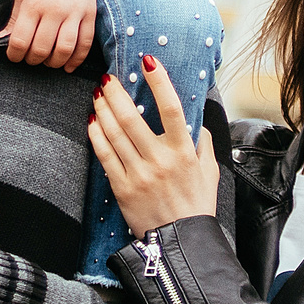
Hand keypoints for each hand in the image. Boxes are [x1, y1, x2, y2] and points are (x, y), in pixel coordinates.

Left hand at [4, 0, 115, 69]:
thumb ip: (15, 17)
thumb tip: (2, 39)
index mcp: (33, 3)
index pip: (20, 41)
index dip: (14, 54)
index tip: (13, 55)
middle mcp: (54, 10)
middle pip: (41, 49)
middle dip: (32, 60)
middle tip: (29, 58)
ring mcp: (74, 13)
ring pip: (64, 50)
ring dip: (54, 63)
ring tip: (48, 61)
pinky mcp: (90, 13)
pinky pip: (85, 43)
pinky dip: (76, 59)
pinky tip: (68, 65)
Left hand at [87, 57, 218, 235]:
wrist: (181, 243)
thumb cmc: (197, 205)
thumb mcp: (210, 170)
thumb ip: (203, 142)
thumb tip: (196, 119)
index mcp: (184, 153)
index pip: (172, 109)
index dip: (160, 83)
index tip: (149, 61)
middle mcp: (160, 161)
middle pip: (132, 118)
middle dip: (117, 93)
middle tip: (109, 78)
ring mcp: (138, 174)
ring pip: (115, 134)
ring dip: (104, 109)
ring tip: (99, 94)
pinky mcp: (122, 188)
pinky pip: (104, 156)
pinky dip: (97, 135)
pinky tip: (93, 121)